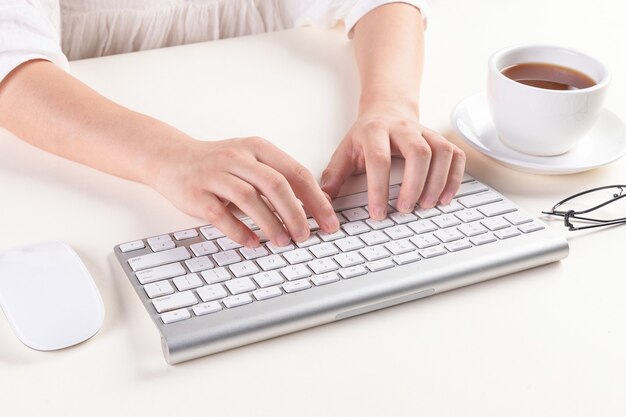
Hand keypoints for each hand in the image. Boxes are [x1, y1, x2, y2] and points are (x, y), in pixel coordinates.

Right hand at [151, 136, 338, 246]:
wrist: (172, 158)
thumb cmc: (218, 164)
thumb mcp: (251, 161)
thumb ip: (278, 179)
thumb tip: (314, 207)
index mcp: (258, 148)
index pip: (296, 173)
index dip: (316, 199)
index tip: (329, 221)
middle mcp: (238, 158)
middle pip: (276, 185)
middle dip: (297, 213)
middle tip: (306, 236)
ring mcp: (216, 175)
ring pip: (250, 199)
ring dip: (270, 223)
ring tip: (283, 242)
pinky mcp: (197, 194)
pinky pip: (221, 215)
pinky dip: (239, 231)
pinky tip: (252, 243)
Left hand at [321, 103, 465, 219]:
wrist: (387, 110)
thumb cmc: (366, 136)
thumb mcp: (345, 152)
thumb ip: (334, 177)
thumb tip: (323, 203)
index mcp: (374, 132)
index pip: (379, 160)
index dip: (379, 189)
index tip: (378, 213)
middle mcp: (403, 129)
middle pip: (418, 152)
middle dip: (414, 184)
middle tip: (406, 209)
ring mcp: (425, 132)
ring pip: (441, 152)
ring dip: (437, 182)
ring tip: (427, 206)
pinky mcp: (440, 138)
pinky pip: (455, 155)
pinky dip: (454, 177)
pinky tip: (445, 197)